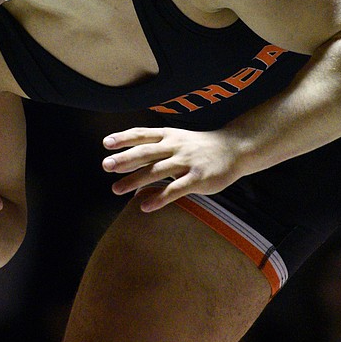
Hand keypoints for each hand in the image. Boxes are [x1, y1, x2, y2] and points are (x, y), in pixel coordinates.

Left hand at [101, 127, 241, 210]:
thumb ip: (155, 148)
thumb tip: (126, 160)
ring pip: (157, 170)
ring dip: (134, 180)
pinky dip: (159, 198)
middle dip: (124, 159)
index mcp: (168, 136)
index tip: (106, 143)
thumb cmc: (200, 146)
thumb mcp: (177, 140)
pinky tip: (145, 206)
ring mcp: (187, 162)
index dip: (124, 138)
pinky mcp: (198, 178)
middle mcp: (175, 147)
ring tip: (116, 189)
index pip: (142, 134)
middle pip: (146, 152)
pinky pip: (175, 189)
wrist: (235, 148)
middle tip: (106, 166)